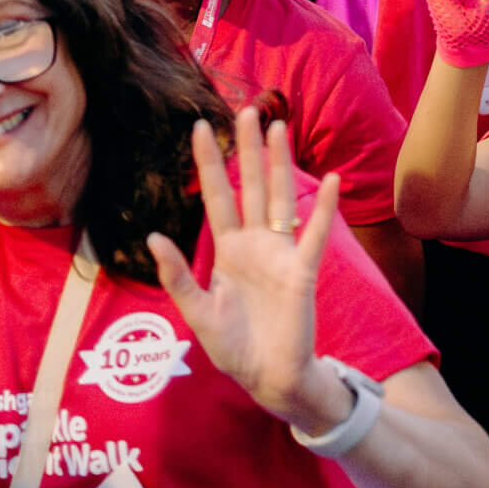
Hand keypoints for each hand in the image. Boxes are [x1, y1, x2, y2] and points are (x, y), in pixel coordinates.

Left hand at [147, 110, 343, 427]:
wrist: (267, 378)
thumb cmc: (234, 347)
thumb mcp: (197, 312)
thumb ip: (178, 276)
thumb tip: (155, 237)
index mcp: (228, 250)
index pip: (216, 196)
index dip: (209, 163)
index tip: (201, 127)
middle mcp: (255, 243)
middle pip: (251, 185)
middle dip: (249, 149)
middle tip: (247, 110)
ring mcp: (280, 254)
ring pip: (281, 199)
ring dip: (280, 164)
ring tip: (279, 128)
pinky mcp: (301, 272)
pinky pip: (314, 236)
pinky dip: (325, 209)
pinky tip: (333, 181)